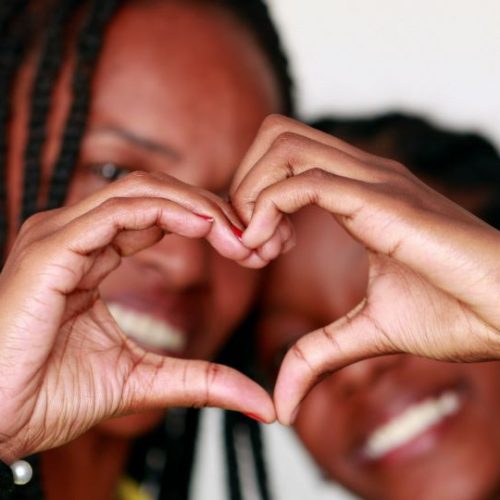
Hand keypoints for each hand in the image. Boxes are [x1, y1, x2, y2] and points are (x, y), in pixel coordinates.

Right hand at [0, 171, 274, 461]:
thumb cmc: (52, 394)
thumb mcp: (145, 379)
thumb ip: (202, 380)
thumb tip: (260, 402)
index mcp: (91, 253)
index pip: (158, 214)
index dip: (207, 223)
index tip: (247, 246)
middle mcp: (74, 234)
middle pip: (156, 194)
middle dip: (210, 209)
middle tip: (253, 237)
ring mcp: (60, 236)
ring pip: (140, 192)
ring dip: (196, 206)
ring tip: (235, 233)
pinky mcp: (51, 249)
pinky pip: (116, 211)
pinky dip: (165, 211)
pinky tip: (203, 227)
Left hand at [231, 115, 499, 424]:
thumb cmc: (453, 313)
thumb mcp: (364, 332)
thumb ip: (316, 355)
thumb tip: (281, 404)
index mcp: (357, 194)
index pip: (284, 159)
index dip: (253, 199)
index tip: (256, 250)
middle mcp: (360, 175)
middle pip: (275, 136)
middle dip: (243, 185)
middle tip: (249, 243)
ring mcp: (371, 181)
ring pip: (282, 145)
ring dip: (251, 194)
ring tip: (260, 249)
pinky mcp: (381, 201)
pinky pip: (303, 182)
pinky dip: (267, 209)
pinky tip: (270, 250)